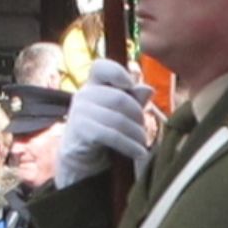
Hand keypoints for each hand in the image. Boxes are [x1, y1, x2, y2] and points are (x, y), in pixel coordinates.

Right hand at [57, 59, 153, 187]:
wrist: (82, 161)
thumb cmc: (105, 131)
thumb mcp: (122, 113)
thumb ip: (134, 100)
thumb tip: (148, 89)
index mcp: (93, 85)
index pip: (101, 67)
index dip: (118, 73)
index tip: (130, 85)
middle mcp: (83, 95)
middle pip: (118, 98)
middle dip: (137, 116)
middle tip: (143, 130)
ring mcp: (79, 112)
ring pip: (117, 119)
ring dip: (136, 134)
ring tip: (142, 144)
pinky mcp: (80, 131)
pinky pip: (110, 135)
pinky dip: (129, 146)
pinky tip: (139, 153)